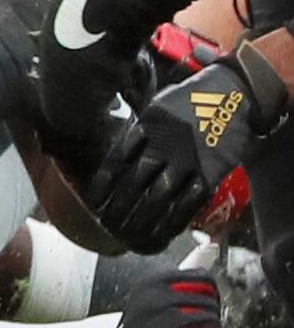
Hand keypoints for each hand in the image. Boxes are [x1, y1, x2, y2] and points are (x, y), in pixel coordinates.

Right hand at [46, 270, 222, 327]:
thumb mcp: (152, 303)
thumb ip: (180, 279)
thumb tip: (209, 249)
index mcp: (151, 283)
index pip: (203, 278)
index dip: (208, 298)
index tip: (196, 314)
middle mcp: (155, 298)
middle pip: (212, 302)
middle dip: (211, 321)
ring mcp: (163, 322)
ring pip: (213, 323)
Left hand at [84, 46, 286, 251]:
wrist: (232, 92)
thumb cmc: (190, 100)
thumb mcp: (156, 107)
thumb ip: (138, 131)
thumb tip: (120, 158)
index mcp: (146, 127)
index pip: (117, 162)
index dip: (103, 186)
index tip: (95, 204)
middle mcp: (164, 144)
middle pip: (134, 183)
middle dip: (120, 208)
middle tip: (111, 225)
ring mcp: (188, 159)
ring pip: (160, 196)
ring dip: (144, 218)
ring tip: (133, 235)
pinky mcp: (211, 170)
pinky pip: (190, 200)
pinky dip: (176, 218)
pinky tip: (164, 231)